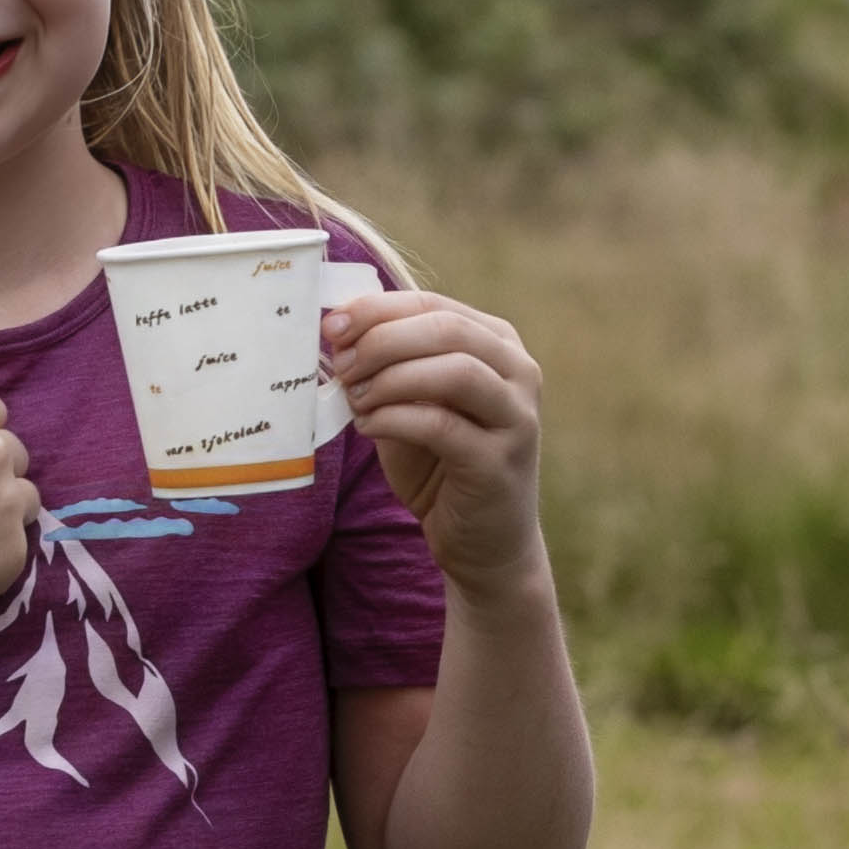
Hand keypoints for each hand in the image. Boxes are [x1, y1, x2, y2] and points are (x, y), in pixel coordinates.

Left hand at [321, 291, 546, 595]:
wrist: (482, 543)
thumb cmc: (439, 466)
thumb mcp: (408, 405)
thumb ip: (384, 368)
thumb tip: (334, 331)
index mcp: (495, 344)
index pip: (432, 305)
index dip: (376, 310)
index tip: (330, 325)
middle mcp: (518, 371)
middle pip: (445, 329)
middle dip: (380, 341)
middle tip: (339, 364)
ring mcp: (517, 416)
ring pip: (452, 370)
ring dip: (390, 379)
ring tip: (354, 399)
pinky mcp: (501, 462)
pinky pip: (442, 425)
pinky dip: (395, 419)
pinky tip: (368, 428)